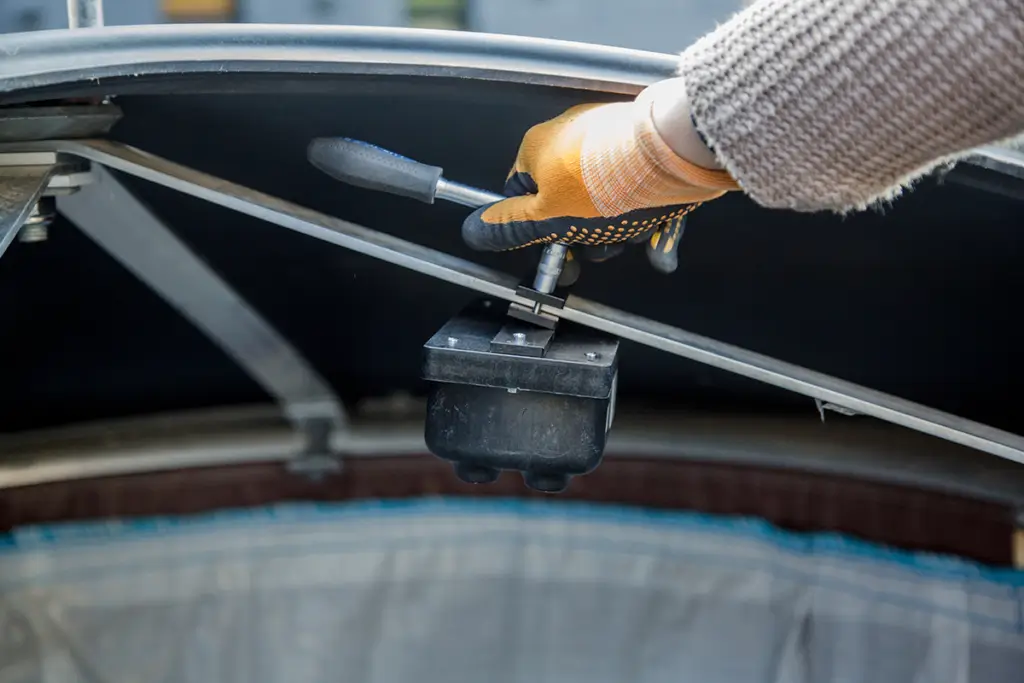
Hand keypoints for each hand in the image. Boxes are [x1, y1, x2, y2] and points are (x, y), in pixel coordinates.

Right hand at [461, 93, 736, 271]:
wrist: (672, 152)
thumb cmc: (606, 183)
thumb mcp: (547, 217)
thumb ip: (509, 226)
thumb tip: (473, 232)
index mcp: (537, 150)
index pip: (522, 197)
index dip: (538, 230)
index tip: (556, 250)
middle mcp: (570, 137)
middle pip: (568, 202)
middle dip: (587, 234)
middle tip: (601, 245)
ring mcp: (610, 139)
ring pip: (607, 200)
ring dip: (621, 228)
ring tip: (635, 231)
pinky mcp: (645, 148)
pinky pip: (641, 190)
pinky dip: (649, 217)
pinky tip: (660, 238)